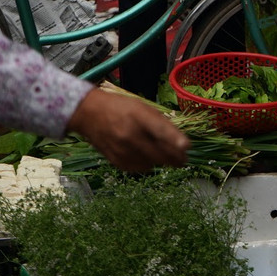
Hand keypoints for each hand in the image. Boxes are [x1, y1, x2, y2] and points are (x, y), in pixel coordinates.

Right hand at [66, 88, 189, 171]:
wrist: (89, 114)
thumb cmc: (121, 108)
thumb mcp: (143, 107)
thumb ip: (161, 123)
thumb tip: (180, 142)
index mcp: (138, 115)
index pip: (160, 129)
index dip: (175, 139)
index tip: (187, 147)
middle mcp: (129, 134)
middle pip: (159, 152)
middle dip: (176, 159)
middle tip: (184, 161)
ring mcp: (122, 149)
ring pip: (152, 163)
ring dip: (162, 162)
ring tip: (167, 158)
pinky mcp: (116, 160)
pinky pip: (140, 168)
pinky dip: (148, 165)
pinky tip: (148, 158)